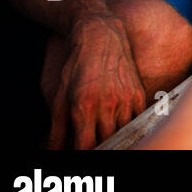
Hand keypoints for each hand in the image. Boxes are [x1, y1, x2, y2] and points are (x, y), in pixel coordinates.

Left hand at [47, 14, 146, 148]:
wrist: (101, 37)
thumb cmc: (76, 67)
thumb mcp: (59, 98)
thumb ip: (56, 130)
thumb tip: (52, 152)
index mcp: (85, 107)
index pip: (86, 146)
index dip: (82, 154)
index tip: (79, 154)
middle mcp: (108, 104)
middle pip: (107, 142)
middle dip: (99, 148)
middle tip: (91, 145)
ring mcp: (126, 99)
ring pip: (124, 133)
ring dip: (114, 139)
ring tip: (105, 138)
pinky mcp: (138, 93)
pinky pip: (136, 120)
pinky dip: (128, 127)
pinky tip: (119, 126)